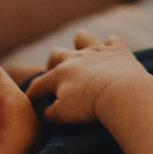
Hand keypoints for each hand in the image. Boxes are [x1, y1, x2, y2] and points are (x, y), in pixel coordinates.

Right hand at [25, 29, 151, 124]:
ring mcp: (98, 51)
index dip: (33, 94)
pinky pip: (113, 41)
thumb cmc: (89, 106)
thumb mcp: (63, 115)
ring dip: (81, 43)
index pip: (39, 85)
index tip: (31, 102)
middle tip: (54, 74)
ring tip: (81, 52)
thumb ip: (48, 114)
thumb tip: (41, 114)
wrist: (122, 92)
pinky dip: (111, 45)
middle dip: (52, 63)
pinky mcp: (119, 51)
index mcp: (59, 74)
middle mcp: (76, 58)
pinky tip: (112, 51)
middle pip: (56, 54)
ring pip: (83, 38)